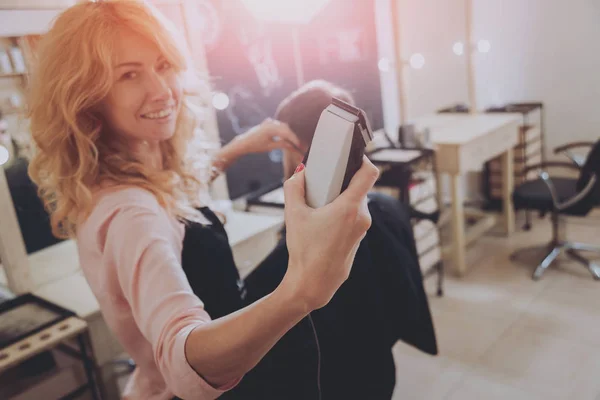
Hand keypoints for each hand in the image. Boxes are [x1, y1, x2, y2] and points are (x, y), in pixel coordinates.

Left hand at [234, 118, 301, 154]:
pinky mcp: (267, 123)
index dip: (294, 140)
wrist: (243, 142)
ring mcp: (269, 122)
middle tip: (298, 144)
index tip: (299, 146)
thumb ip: (282, 144)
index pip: (286, 133)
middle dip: (292, 136)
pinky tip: (285, 136)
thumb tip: (292, 146)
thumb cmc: (255, 146)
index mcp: (271, 128)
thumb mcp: (270, 146)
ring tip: (292, 142)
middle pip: (286, 128)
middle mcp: (271, 123)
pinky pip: (278, 125)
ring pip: (283, 126)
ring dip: (288, 133)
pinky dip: (283, 130)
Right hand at [280, 156, 379, 311]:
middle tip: (323, 182)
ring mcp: (362, 230)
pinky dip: (341, 214)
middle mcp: (362, 217)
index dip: (363, 160)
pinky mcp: (358, 240)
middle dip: (342, 182)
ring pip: (355, 204)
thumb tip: (300, 174)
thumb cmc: (304, 251)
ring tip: (319, 205)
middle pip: (359, 188)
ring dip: (340, 199)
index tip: (351, 156)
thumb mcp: (293, 215)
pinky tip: (323, 222)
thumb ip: (294, 188)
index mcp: (350, 207)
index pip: (369, 173)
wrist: (313, 284)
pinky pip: (353, 218)